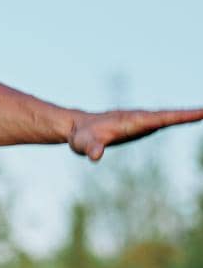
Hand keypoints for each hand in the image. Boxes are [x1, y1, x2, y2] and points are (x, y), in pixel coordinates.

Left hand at [68, 105, 202, 161]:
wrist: (78, 127)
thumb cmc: (82, 137)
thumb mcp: (84, 145)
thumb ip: (90, 149)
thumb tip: (95, 156)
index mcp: (134, 121)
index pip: (163, 118)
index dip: (182, 116)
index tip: (202, 112)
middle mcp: (142, 119)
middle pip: (171, 115)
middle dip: (191, 113)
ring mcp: (143, 121)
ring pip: (170, 117)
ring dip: (189, 114)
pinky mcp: (142, 125)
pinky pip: (164, 120)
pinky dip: (179, 118)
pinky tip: (189, 117)